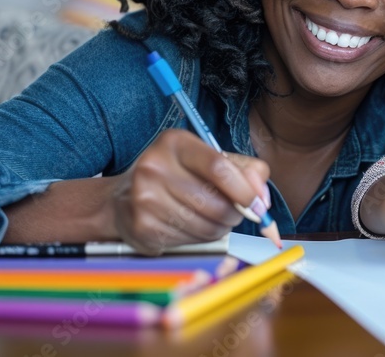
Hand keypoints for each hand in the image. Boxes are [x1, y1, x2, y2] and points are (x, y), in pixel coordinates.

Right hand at [110, 128, 270, 254]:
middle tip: (236, 213)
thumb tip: (262, 197)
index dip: (245, 190)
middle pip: (215, 202)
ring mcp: (144, 199)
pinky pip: (189, 240)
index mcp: (175, 143)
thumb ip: (244, 170)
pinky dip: (200, 238)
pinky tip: (191, 226)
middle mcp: (154, 167)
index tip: (259, 205)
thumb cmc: (176, 176)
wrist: (122, 199)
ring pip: (205, 225)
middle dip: (235, 214)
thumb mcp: (209, 159)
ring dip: (220, 228)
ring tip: (213, 218)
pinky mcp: (142, 227)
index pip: (219, 167)